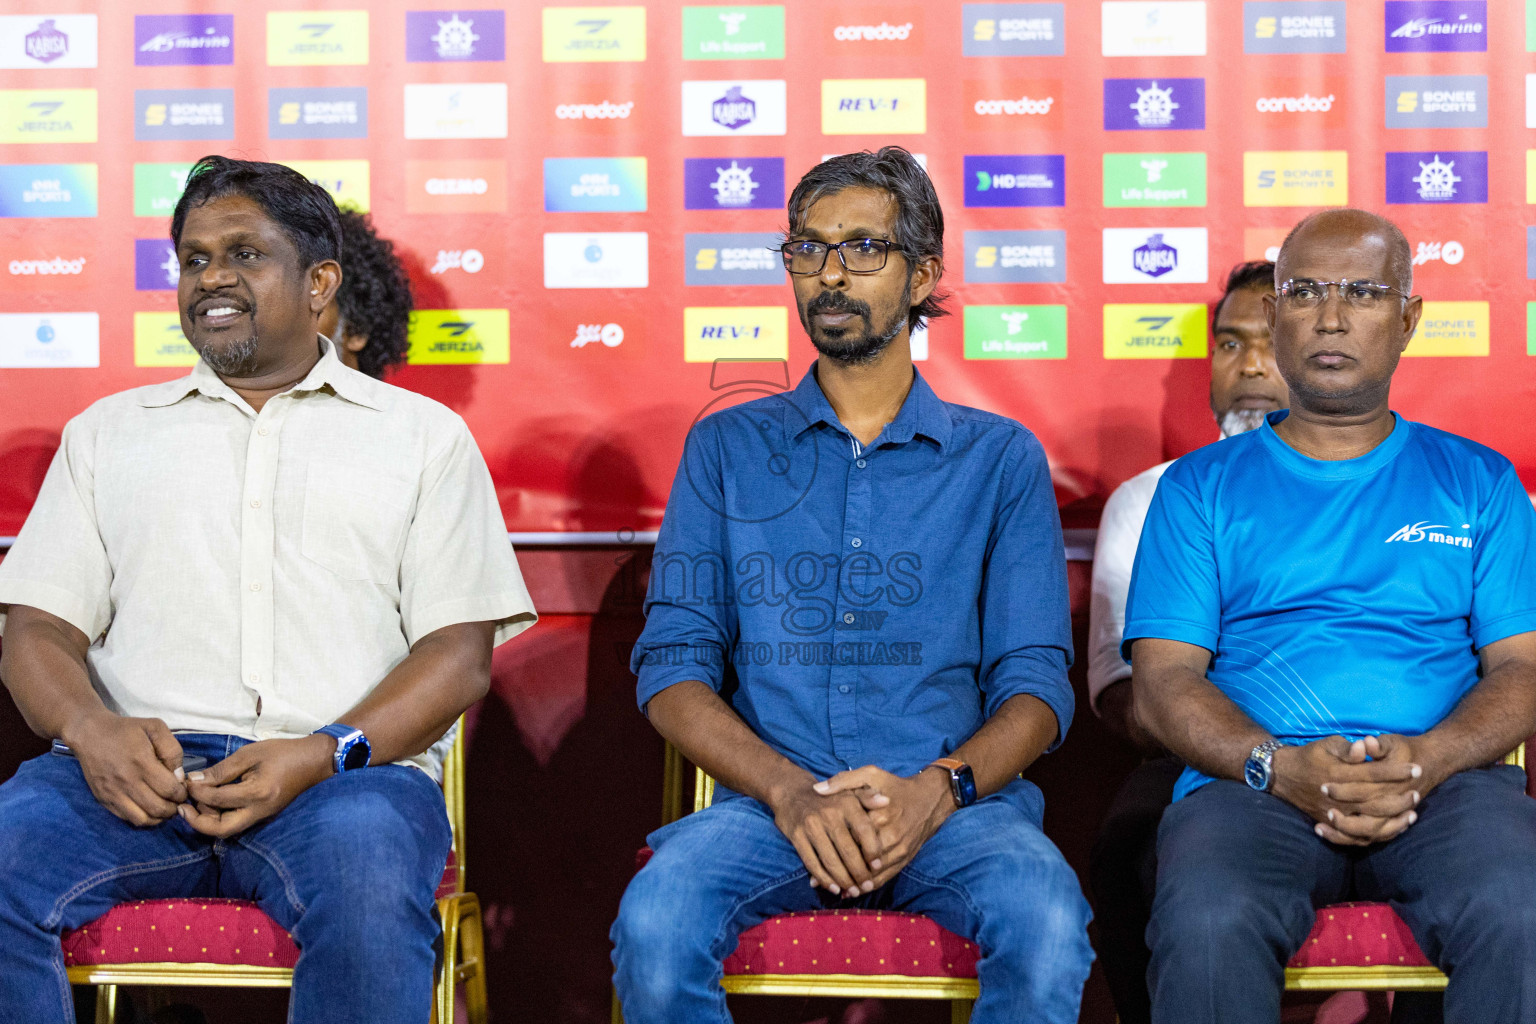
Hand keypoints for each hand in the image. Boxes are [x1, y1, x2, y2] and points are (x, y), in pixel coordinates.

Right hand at [62, 711, 187, 826]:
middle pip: (158, 808)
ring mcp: (113, 793)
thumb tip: (178, 775)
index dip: (181, 793)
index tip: (183, 789)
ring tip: (164, 807)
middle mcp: (127, 781)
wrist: (90, 734)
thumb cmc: (126, 730)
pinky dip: (142, 818)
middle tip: (176, 801)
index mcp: (142, 762)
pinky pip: (127, 818)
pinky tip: (148, 808)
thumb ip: (172, 750)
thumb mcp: (155, 728)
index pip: (169, 789)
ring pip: (142, 819)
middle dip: (173, 808)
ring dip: (158, 817)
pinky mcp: (104, 799)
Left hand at [181, 736, 334, 837]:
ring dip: (207, 821)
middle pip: (221, 830)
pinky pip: (236, 823)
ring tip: (194, 804)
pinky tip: (211, 805)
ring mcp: (262, 816)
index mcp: (257, 793)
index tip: (186, 781)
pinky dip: (219, 818)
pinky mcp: (263, 815)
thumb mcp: (250, 753)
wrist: (313, 761)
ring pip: (228, 830)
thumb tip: (195, 780)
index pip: (217, 799)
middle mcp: (259, 811)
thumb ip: (222, 769)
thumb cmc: (282, 752)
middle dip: (197, 822)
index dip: (197, 791)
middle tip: (182, 808)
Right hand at [767, 773, 885, 897]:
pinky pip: (812, 863)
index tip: (878, 866)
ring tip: (853, 891)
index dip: (872, 851)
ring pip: (830, 860)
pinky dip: (824, 879)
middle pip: (848, 850)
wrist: (792, 793)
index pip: (864, 830)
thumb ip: (869, 798)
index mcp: (846, 803)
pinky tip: (834, 888)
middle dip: (859, 872)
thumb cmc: (830, 798)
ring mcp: (811, 826)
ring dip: (843, 880)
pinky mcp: (797, 836)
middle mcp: (829, 813)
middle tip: (867, 886)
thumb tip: (887, 802)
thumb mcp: (850, 791)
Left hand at [814, 765, 953, 889]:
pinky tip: (855, 891)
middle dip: (839, 870)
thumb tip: (817, 789)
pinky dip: (870, 885)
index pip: (851, 834)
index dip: (832, 846)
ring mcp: (899, 849)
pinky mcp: (905, 858)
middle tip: (817, 882)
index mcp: (879, 813)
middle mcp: (890, 834)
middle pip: (860, 857)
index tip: (814, 854)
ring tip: (832, 889)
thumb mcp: (870, 774)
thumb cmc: (895, 786)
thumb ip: (843, 781)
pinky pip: (886, 876)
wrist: (929, 799)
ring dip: (853, 883)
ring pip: (872, 872)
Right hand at [1271, 736, 1420, 845]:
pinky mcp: (1332, 824)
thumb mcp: (1326, 745)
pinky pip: (1358, 836)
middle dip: (1399, 798)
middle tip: (1417, 792)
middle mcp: (1338, 797)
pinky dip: (1378, 834)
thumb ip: (1347, 749)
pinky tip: (1394, 829)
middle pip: (1375, 802)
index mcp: (1337, 774)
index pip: (1372, 773)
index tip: (1415, 768)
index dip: (1395, 771)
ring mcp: (1335, 814)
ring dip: (1393, 820)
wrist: (1283, 775)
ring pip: (1369, 823)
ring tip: (1411, 814)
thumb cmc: (1309, 756)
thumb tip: (1365, 747)